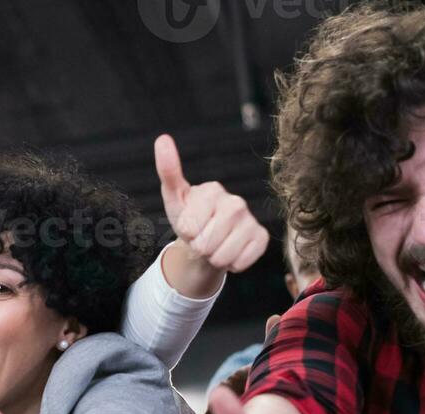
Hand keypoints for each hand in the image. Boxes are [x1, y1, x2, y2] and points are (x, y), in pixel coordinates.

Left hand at [156, 134, 268, 273]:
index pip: (189, 227)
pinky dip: (231, 264)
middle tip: (202, 238)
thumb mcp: (174, 198)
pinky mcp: (261, 237)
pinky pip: (240, 262)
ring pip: (222, 256)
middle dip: (199, 247)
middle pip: (206, 243)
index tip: (189, 226)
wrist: (207, 241)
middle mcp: (236, 202)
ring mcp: (250, 220)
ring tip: (215, 245)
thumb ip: (168, 171)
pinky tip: (231, 251)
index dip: (185, 233)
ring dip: (214, 257)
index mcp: (212, 190)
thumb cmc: (189, 219)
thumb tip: (162, 138)